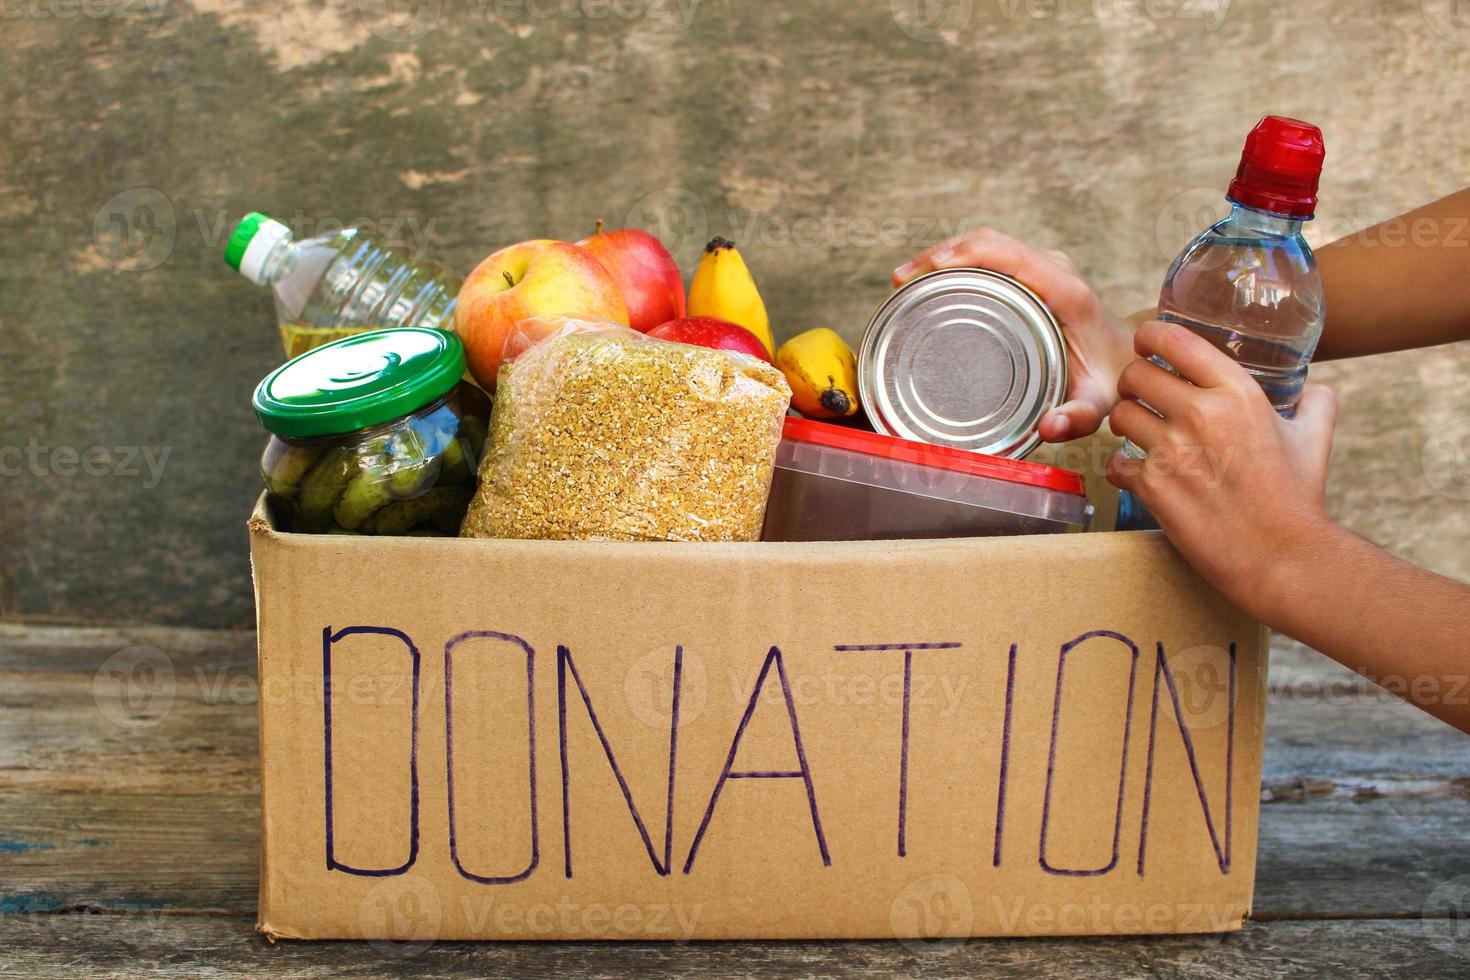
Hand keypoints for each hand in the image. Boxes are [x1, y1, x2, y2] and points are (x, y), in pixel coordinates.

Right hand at [893, 228, 1135, 441]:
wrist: (1133, 358)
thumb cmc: (1111, 379)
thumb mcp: (1099, 403)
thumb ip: (1078, 418)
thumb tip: (1049, 427)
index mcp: (1066, 292)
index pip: (1009, 255)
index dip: (963, 255)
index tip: (925, 272)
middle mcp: (1055, 270)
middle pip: (990, 241)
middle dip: (940, 253)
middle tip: (900, 281)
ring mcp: (1045, 266)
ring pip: (988, 242)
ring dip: (944, 253)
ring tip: (906, 279)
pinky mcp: (1036, 271)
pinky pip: (993, 253)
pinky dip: (959, 258)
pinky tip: (932, 278)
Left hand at [1106, 321, 1338, 619]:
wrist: (1281, 557)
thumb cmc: (1297, 499)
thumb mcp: (1314, 440)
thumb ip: (1315, 406)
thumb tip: (1316, 391)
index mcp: (1237, 393)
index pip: (1174, 340)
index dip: (1150, 336)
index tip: (1145, 344)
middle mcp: (1200, 415)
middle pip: (1135, 375)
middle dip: (1132, 383)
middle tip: (1139, 396)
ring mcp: (1172, 451)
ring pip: (1119, 416)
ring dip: (1124, 424)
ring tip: (1137, 433)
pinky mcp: (1153, 487)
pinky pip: (1116, 463)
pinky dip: (1121, 467)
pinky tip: (1136, 472)